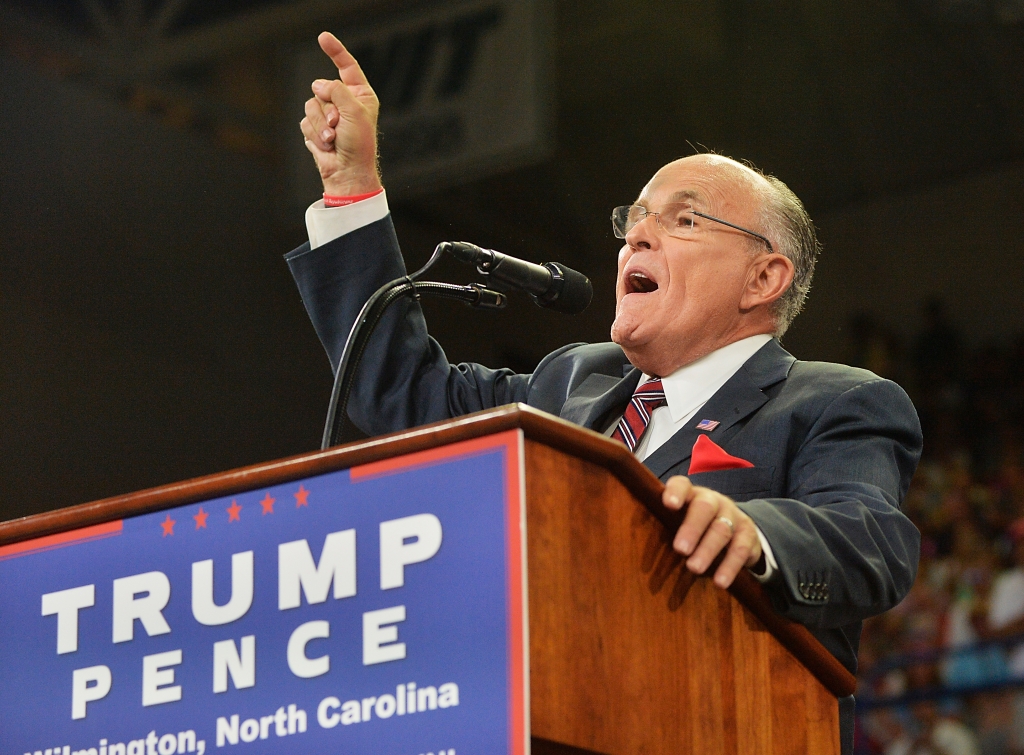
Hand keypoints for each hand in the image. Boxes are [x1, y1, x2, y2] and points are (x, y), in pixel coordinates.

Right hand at [300, 32, 381, 195]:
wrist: (347, 172)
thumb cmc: (359, 144)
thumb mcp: (355, 112)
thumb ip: (336, 90)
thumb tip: (317, 85)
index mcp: (360, 95)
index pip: (347, 66)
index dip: (335, 51)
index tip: (323, 37)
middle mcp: (344, 102)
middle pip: (322, 87)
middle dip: (327, 107)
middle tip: (338, 125)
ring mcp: (329, 114)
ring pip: (311, 105)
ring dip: (320, 125)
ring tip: (333, 139)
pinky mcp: (316, 127)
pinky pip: (305, 121)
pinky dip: (314, 134)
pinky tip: (326, 146)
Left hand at [662, 475, 762, 588]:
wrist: (737, 529)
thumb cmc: (697, 526)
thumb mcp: (681, 521)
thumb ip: (663, 524)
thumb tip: (633, 542)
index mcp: (691, 494)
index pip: (682, 484)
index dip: (676, 492)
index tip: (669, 504)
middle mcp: (713, 501)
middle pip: (704, 507)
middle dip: (692, 528)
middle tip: (680, 549)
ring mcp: (733, 516)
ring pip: (722, 530)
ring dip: (708, 550)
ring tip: (694, 568)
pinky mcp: (748, 535)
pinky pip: (740, 549)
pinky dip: (729, 566)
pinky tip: (719, 582)